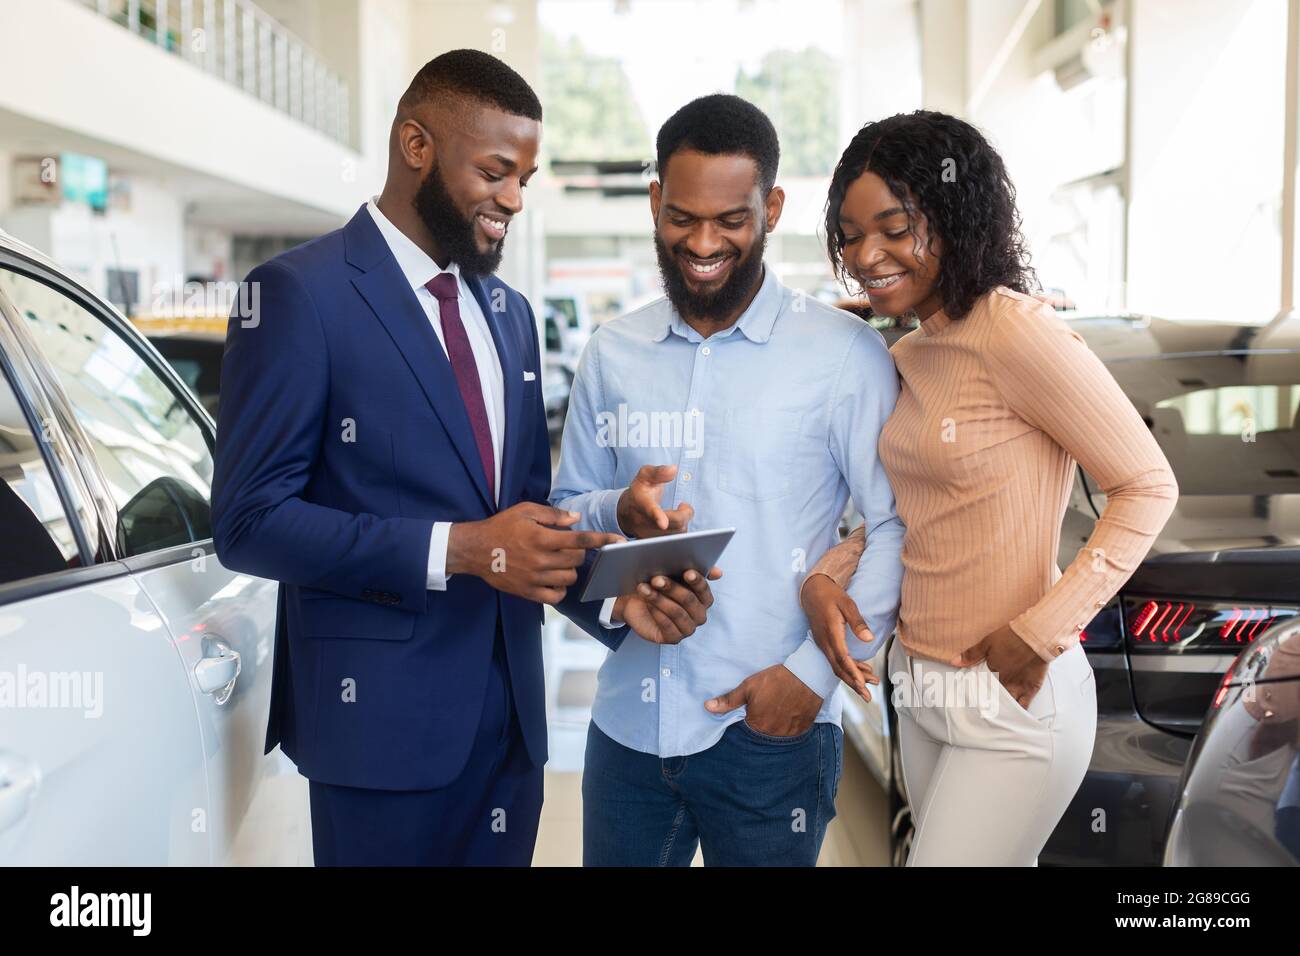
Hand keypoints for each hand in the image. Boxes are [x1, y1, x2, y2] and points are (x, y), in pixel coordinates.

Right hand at [446, 503, 622, 603]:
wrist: (476, 550)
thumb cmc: (501, 527)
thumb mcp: (525, 511)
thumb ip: (553, 515)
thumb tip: (576, 518)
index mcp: (542, 537)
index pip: (580, 539)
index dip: (602, 539)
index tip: (619, 540)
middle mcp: (540, 559)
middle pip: (578, 560)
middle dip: (579, 552)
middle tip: (567, 547)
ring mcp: (535, 578)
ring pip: (570, 578)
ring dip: (570, 570)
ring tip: (558, 562)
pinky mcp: (528, 592)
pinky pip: (556, 596)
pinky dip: (560, 589)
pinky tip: (553, 579)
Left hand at [612, 567, 721, 643]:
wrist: (637, 602)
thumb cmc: (659, 587)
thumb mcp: (674, 575)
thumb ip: (695, 572)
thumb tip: (718, 573)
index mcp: (704, 599)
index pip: (704, 590)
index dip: (697, 581)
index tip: (687, 572)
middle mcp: (699, 616)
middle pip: (689, 600)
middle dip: (672, 588)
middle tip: (657, 579)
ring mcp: (687, 629)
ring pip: (677, 613)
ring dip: (659, 599)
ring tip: (645, 588)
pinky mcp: (673, 638)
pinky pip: (667, 626)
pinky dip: (656, 613)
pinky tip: (647, 603)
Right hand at [616, 464, 693, 538]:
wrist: (627, 511)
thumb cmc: (640, 491)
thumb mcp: (645, 475)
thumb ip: (659, 472)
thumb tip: (673, 469)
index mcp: (641, 503)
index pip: (649, 509)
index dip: (656, 516)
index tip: (663, 522)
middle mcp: (642, 522)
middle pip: (673, 523)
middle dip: (685, 514)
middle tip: (684, 506)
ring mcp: (647, 535)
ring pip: (677, 534)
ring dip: (684, 523)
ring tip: (679, 513)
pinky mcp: (654, 544)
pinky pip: (675, 541)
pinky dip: (680, 531)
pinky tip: (676, 523)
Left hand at [705, 663, 821, 737]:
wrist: (807, 675)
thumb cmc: (775, 680)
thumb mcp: (749, 686)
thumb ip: (729, 700)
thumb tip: (707, 707)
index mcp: (757, 725)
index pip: (745, 732)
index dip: (745, 723)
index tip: (748, 714)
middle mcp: (773, 734)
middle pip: (761, 735)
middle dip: (760, 725)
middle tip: (764, 710)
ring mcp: (789, 733)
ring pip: (777, 735)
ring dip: (774, 727)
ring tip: (776, 711)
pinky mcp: (803, 729)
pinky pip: (791, 733)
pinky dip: (787, 726)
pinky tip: (787, 713)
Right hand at [800, 573, 878, 701]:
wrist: (811, 590)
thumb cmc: (831, 594)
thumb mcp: (847, 604)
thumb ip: (858, 622)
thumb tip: (869, 639)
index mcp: (831, 633)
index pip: (842, 658)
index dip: (852, 673)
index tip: (862, 685)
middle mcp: (825, 642)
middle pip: (839, 668)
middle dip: (853, 683)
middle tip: (867, 697)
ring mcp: (823, 643)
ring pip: (837, 666)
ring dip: (852, 677)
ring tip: (869, 685)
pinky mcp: (824, 643)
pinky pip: (835, 659)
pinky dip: (848, 667)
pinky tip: (861, 670)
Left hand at [951, 623, 1048, 710]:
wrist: (1034, 636)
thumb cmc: (1010, 637)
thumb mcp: (986, 643)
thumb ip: (971, 654)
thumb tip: (953, 662)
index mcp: (991, 673)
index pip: (979, 688)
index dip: (974, 695)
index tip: (968, 702)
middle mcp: (1003, 683)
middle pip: (991, 699)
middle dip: (985, 706)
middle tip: (980, 713)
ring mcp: (1017, 688)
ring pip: (1006, 706)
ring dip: (1000, 712)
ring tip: (993, 719)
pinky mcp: (1031, 689)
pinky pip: (1024, 706)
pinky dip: (1018, 713)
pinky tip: (1012, 719)